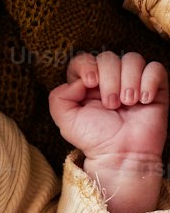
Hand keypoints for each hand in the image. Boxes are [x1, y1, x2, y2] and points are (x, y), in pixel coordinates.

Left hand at [49, 51, 167, 159]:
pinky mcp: (154, 88)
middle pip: (109, 57)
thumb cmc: (95, 139)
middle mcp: (110, 79)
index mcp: (88, 84)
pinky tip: (144, 100)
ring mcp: (133, 82)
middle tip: (111, 105)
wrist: (121, 155)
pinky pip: (156, 68)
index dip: (87, 65)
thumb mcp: (66, 121)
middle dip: (109, 80)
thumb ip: (58, 97)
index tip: (91, 82)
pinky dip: (149, 81)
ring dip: (129, 81)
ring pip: (133, 59)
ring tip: (128, 103)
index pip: (85, 59)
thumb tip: (77, 81)